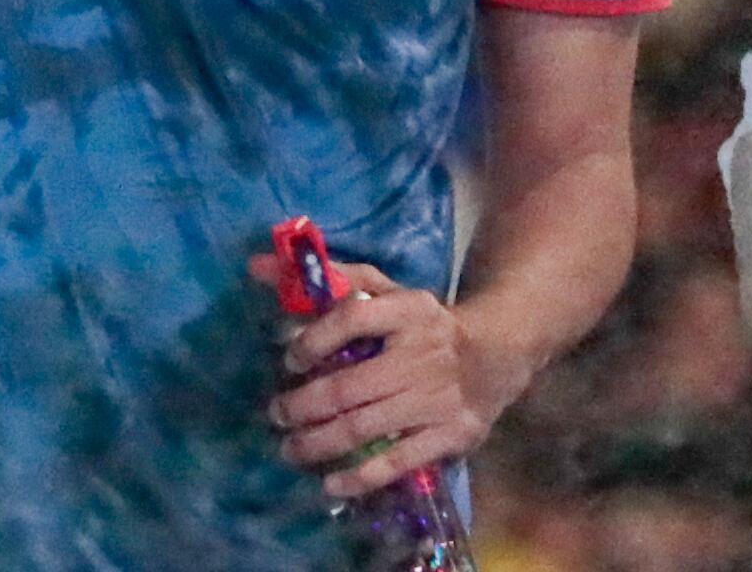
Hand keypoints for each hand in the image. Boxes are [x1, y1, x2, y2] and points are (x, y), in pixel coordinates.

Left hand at [253, 251, 518, 503]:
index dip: (314, 340)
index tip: (290, 360)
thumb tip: (254, 266)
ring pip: (366, 426)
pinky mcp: (450, 435)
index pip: (354, 318)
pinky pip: (398, 461)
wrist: (496, 354)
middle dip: (304, 405)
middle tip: (277, 414)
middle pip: (351, 385)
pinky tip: (330, 485)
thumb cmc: (421, 323)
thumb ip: (325, 278)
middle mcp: (423, 354)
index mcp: (408, 310)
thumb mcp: (384, 290)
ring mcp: (437, 399)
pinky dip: (361, 477)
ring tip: (291, 448)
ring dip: (320, 442)